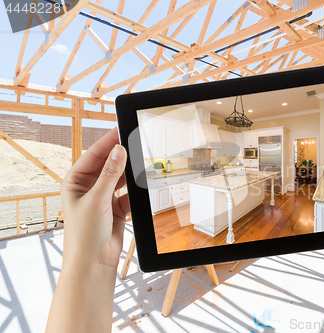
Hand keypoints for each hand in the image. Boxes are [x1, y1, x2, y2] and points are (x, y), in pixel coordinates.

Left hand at [46, 127, 129, 332]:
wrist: (94, 262)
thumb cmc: (85, 234)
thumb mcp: (97, 200)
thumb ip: (110, 174)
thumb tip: (119, 151)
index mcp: (75, 181)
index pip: (93, 155)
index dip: (107, 142)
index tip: (121, 128)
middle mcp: (88, 187)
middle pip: (107, 164)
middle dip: (121, 154)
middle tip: (136, 140)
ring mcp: (102, 197)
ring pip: (120, 177)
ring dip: (130, 171)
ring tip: (143, 159)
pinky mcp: (116, 207)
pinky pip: (128, 193)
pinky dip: (135, 189)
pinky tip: (144, 183)